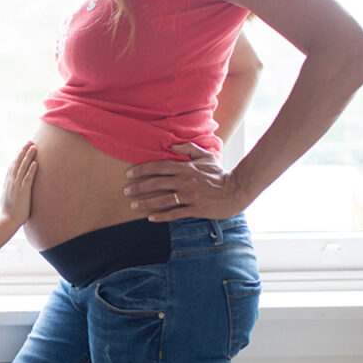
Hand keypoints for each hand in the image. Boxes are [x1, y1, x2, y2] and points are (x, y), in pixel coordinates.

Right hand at [0, 142, 37, 223]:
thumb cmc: (8, 211)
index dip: (18, 155)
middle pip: (18, 162)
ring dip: (29, 156)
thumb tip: (7, 181)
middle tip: (30, 141)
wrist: (7, 220)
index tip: (23, 147)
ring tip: (34, 147)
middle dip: (24, 151)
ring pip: (23, 167)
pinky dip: (32, 170)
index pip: (13, 165)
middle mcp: (12, 181)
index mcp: (8, 182)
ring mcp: (17, 185)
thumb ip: (7, 187)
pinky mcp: (23, 191)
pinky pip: (28, 178)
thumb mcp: (6, 196)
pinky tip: (36, 163)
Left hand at [123, 143, 246, 221]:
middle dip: (139, 187)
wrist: (236, 190)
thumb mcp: (205, 156)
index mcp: (186, 168)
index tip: (129, 174)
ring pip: (163, 200)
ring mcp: (190, 196)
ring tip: (133, 206)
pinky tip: (150, 218)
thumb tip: (171, 144)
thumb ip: (188, 149)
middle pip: (156, 183)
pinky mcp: (196, 209)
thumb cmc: (219, 174)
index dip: (142, 170)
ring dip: (146, 203)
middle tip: (126, 191)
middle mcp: (185, 181)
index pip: (159, 167)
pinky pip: (175, 213)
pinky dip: (161, 216)